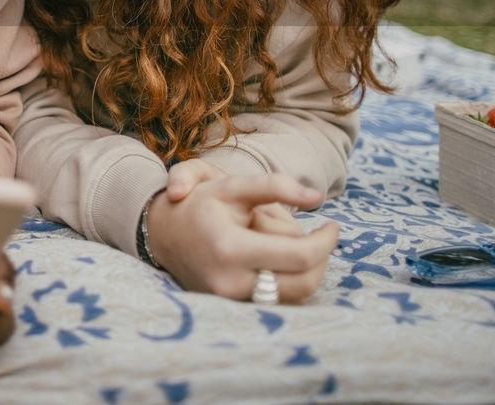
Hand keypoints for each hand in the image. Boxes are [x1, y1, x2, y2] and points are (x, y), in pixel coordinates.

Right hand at [146, 166, 337, 302]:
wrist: (162, 233)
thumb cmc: (200, 204)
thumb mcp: (232, 185)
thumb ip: (275, 185)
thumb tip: (316, 196)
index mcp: (230, 248)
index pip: (300, 256)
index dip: (326, 241)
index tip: (333, 225)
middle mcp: (230, 282)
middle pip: (304, 283)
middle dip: (321, 258)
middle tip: (322, 236)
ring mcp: (230, 300)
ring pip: (294, 296)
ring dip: (307, 271)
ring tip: (299, 245)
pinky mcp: (232, 309)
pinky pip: (278, 302)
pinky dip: (289, 282)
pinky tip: (283, 260)